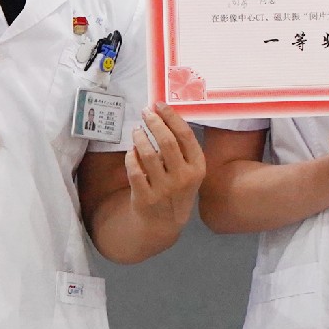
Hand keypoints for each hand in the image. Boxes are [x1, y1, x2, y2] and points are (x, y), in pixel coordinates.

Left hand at [124, 103, 205, 228]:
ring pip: (148, 154)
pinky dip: (131, 157)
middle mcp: (183, 177)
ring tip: (137, 130)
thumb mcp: (189, 171)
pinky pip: (134, 170)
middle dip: (154, 122)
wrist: (164, 223)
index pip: (185, 135)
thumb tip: (162, 114)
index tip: (159, 104)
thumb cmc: (177, 189)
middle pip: (167, 141)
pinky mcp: (145, 197)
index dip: (171, 116)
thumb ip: (180, 148)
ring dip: (140, 137)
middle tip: (145, 112)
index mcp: (197, 167)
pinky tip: (132, 151)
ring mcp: (164, 189)